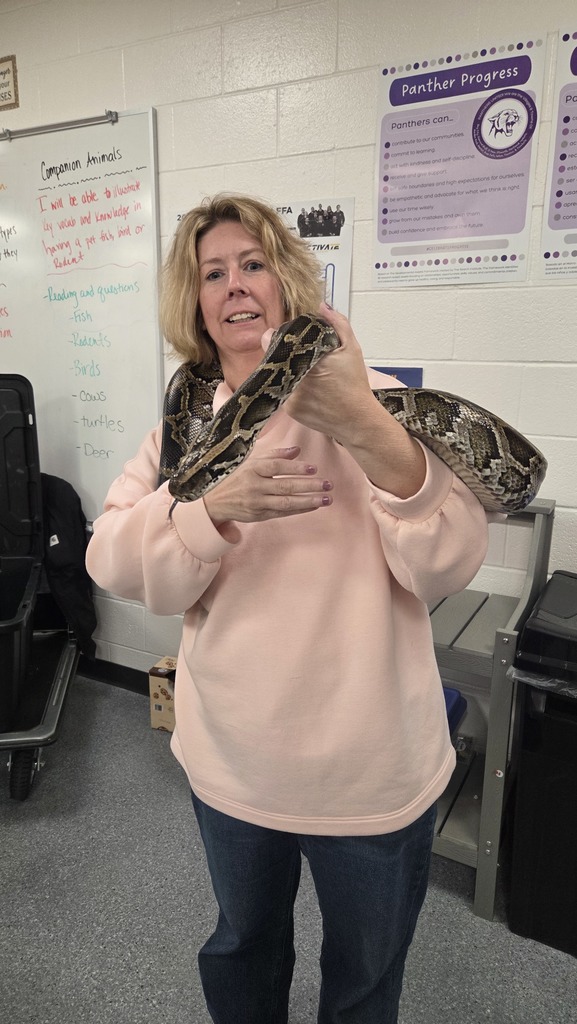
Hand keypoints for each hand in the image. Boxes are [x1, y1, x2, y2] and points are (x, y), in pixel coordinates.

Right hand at [202, 446, 332, 525]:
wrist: (216, 501)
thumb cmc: (237, 477)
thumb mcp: (251, 461)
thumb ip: (275, 454)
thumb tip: (297, 450)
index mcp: (253, 469)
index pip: (277, 467)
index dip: (296, 467)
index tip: (314, 467)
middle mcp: (255, 486)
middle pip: (285, 486)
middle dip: (309, 486)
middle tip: (328, 484)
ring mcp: (257, 503)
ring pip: (286, 502)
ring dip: (308, 501)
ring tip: (326, 498)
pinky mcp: (259, 516)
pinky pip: (282, 513)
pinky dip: (299, 509)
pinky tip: (313, 506)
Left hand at [280, 303, 374, 443]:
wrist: (357, 420)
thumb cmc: (355, 385)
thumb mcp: (351, 349)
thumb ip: (337, 323)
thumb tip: (321, 306)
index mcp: (307, 359)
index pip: (271, 341)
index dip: (275, 337)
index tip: (286, 338)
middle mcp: (294, 378)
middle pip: (274, 358)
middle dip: (284, 355)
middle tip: (300, 357)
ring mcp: (289, 396)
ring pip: (278, 376)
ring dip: (287, 372)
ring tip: (308, 374)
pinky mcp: (289, 409)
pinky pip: (283, 392)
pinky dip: (292, 388)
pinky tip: (309, 390)